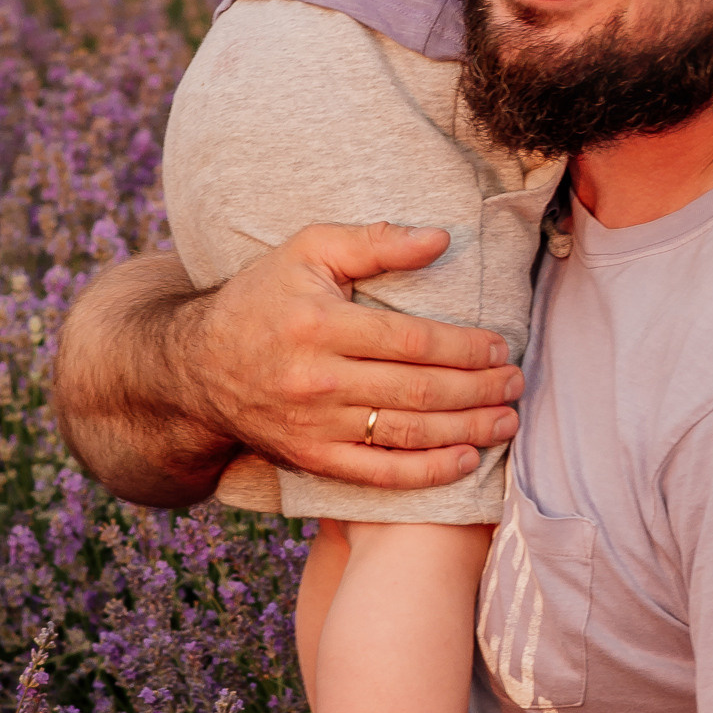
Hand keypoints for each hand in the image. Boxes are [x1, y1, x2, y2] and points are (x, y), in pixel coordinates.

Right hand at [58, 236, 523, 506]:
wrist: (195, 366)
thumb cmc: (261, 298)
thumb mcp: (308, 250)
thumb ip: (374, 241)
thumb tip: (440, 239)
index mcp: (319, 324)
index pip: (411, 341)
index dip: (464, 347)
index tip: (500, 347)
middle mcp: (316, 380)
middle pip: (418, 391)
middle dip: (478, 390)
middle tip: (517, 385)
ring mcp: (313, 426)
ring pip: (406, 434)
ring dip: (466, 431)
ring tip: (507, 421)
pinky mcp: (309, 459)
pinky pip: (377, 473)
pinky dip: (426, 473)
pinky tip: (465, 460)